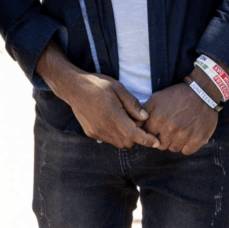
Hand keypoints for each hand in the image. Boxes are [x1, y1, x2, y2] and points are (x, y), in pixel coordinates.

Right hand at [36, 42, 158, 149]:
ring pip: (118, 143)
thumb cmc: (96, 84)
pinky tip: (112, 121)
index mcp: (113, 116)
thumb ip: (132, 104)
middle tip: (135, 120)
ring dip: (125, 136)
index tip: (156, 142)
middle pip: (128, 142)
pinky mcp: (91, 132)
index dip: (148, 140)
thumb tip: (145, 117)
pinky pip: (108, 139)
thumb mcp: (117, 88)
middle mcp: (104, 127)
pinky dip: (115, 135)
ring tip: (123, 120)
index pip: (135, 135)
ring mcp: (96, 131)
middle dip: (136, 136)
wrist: (72, 87)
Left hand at [143, 84, 218, 153]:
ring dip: (174, 143)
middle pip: (160, 145)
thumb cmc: (176, 96)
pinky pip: (187, 151)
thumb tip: (135, 124)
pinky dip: (186, 146)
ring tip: (178, 132)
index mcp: (158, 118)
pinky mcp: (198, 139)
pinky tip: (187, 137)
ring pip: (173, 149)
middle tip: (168, 131)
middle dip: (162, 139)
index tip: (156, 129)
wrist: (201, 93)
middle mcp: (170, 128)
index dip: (151, 132)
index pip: (147, 135)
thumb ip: (143, 112)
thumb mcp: (156, 98)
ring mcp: (185, 135)